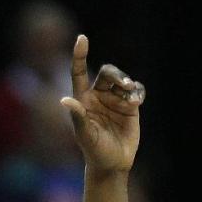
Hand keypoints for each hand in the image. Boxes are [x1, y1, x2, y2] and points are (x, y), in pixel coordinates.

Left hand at [61, 34, 144, 175]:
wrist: (112, 163)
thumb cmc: (94, 151)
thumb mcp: (85, 135)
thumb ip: (77, 117)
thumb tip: (64, 100)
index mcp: (83, 100)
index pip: (79, 73)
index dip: (79, 55)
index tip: (82, 38)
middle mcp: (98, 97)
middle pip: (107, 73)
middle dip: (117, 75)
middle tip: (125, 85)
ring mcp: (114, 100)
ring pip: (123, 80)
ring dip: (128, 84)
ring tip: (131, 98)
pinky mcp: (130, 105)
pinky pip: (136, 90)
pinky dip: (137, 92)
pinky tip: (136, 102)